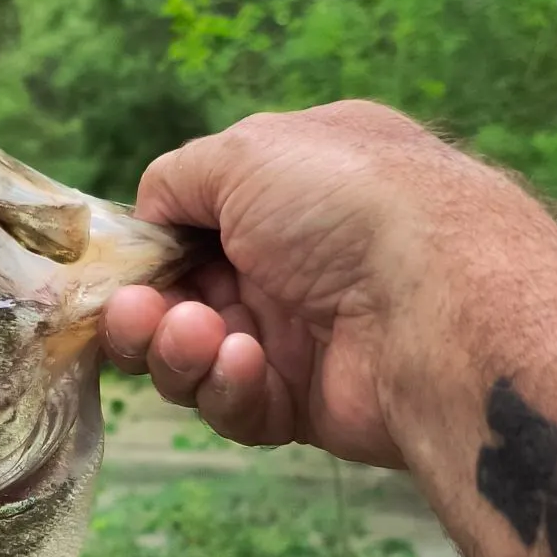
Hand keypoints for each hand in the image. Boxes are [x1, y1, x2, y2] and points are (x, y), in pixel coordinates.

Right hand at [102, 101, 531, 467]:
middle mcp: (291, 257)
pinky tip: (248, 363)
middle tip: (138, 314)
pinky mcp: (304, 403)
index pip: (190, 222)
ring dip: (177, 348)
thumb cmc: (343, 204)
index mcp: (287, 185)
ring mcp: (297, 332)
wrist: (439, 301)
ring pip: (192, 357)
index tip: (117, 268)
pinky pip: (235, 404)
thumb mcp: (245, 152)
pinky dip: (229, 386)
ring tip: (196, 335)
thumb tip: (150, 216)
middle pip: (177, 297)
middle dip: (143, 309)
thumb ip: (177, 180)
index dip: (148, 250)